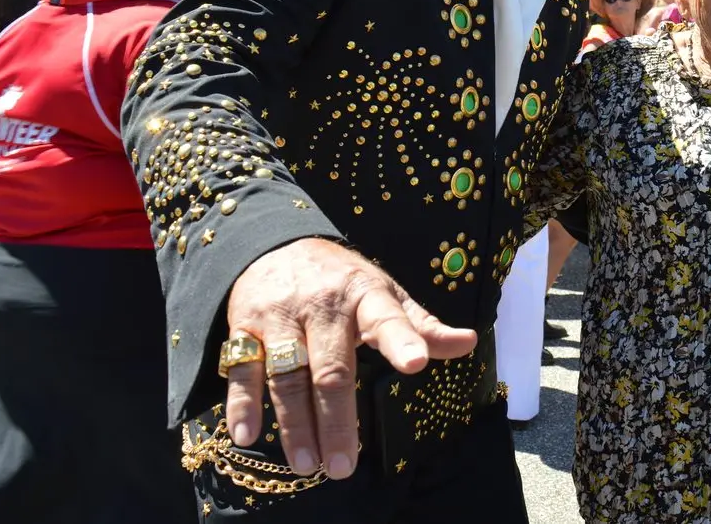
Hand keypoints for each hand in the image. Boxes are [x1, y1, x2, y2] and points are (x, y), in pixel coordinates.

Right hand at [223, 237, 477, 478]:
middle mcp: (322, 305)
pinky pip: (242, 369)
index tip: (415, 365)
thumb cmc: (343, 281)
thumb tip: (468, 343)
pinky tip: (247, 437)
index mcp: (365, 295)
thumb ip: (422, 326)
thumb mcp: (386, 293)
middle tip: (345, 465)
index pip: (387, 319)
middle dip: (338, 420)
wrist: (276, 245)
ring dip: (296, 424)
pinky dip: (243, 404)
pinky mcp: (243, 326)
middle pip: (331, 369)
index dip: (402, 341)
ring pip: (288, 376)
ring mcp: (281, 316)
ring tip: (308, 464)